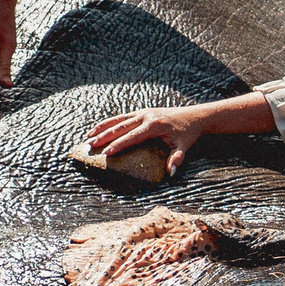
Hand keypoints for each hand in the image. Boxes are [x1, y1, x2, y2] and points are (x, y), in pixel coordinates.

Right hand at [84, 101, 232, 177]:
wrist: (195, 116)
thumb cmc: (188, 133)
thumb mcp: (184, 147)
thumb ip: (176, 159)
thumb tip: (171, 173)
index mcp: (154, 126)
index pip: (132, 136)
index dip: (118, 144)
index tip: (106, 152)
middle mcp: (146, 117)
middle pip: (120, 127)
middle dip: (104, 136)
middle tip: (90, 145)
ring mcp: (143, 112)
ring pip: (118, 120)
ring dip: (103, 127)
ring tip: (88, 135)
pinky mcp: (142, 112)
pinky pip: (122, 117)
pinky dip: (110, 122)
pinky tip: (100, 128)